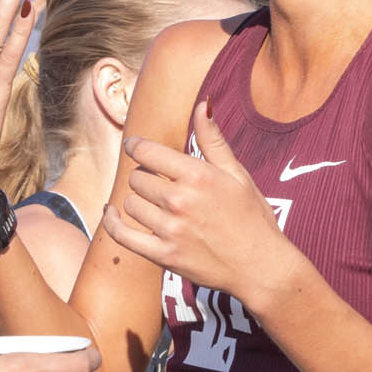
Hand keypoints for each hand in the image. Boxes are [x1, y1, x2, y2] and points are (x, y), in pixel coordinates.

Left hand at [103, 98, 289, 307]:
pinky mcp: (163, 256)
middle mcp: (180, 201)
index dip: (136, 146)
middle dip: (144, 176)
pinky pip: (122, 235)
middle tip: (159, 182)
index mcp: (197, 176)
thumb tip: (201, 105)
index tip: (133, 146)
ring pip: (131, 204)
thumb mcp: (237, 174)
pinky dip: (112, 222)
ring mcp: (170, 230)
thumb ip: (213, 140)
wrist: (260, 267)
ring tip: (154, 203)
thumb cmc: (252, 217)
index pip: (148, 152)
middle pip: (138, 178)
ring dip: (138, 201)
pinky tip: (111, 213)